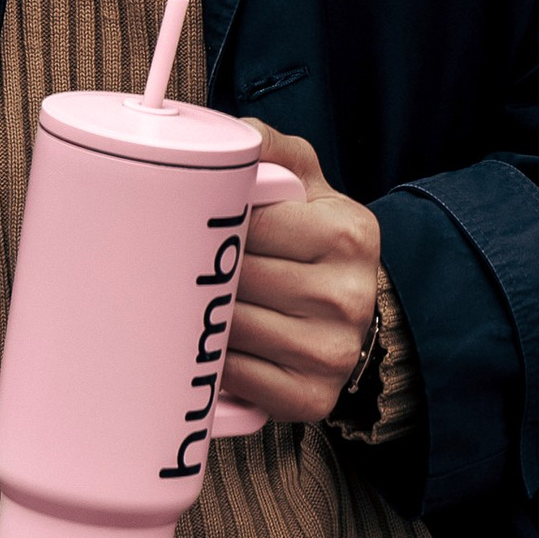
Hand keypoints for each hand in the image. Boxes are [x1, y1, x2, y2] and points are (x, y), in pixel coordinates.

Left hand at [224, 123, 380, 424]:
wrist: (352, 303)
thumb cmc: (313, 236)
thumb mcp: (304, 180)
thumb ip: (270, 149)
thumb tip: (232, 139)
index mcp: (349, 233)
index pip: (252, 225)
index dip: (215, 225)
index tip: (198, 226)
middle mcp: (351, 295)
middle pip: (240, 280)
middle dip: (207, 271)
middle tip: (186, 263)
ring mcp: (334, 352)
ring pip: (234, 329)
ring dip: (205, 317)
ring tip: (200, 300)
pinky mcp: (313, 398)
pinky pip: (237, 378)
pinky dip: (215, 363)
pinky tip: (216, 342)